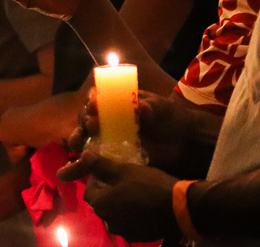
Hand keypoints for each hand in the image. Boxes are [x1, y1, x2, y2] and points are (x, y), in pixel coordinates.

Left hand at [57, 151, 181, 241]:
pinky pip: (128, 223)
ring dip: (119, 204)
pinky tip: (143, 205)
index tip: (108, 171)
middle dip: (107, 191)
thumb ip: (100, 165)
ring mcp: (124, 231)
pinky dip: (131, 214)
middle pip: (102, 204)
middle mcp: (108, 222)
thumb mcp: (124, 170)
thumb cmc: (148, 185)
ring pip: (115, 214)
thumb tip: (82, 156)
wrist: (178, 207)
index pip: (89, 191)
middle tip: (122, 179)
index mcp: (101, 205)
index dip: (96, 179)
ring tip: (133, 191)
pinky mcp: (138, 236)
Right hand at [66, 90, 198, 170]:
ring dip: (78, 138)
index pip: (99, 98)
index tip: (93, 106)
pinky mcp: (115, 155)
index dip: (93, 101)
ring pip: (87, 136)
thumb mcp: (162, 108)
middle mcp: (111, 118)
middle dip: (83, 121)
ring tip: (75, 145)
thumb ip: (151, 108)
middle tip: (88, 127)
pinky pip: (97, 156)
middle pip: (88, 117)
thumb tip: (139, 107)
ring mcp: (111, 136)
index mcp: (120, 101)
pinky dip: (86, 159)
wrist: (184, 141)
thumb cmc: (171, 117)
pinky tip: (79, 162)